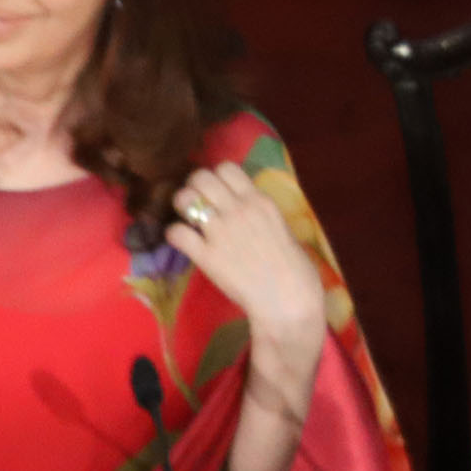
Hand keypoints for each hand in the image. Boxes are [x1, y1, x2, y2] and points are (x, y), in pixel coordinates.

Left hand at [167, 162, 328, 419]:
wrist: (289, 303)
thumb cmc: (296, 272)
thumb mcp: (283, 230)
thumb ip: (261, 215)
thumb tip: (244, 210)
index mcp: (261, 202)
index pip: (227, 167)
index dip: (215, 176)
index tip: (216, 191)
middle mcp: (239, 210)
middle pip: (200, 176)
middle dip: (194, 187)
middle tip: (197, 205)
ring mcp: (220, 231)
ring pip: (183, 198)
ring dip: (181, 208)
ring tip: (189, 221)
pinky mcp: (206, 255)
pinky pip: (176, 232)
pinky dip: (174, 235)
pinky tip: (185, 243)